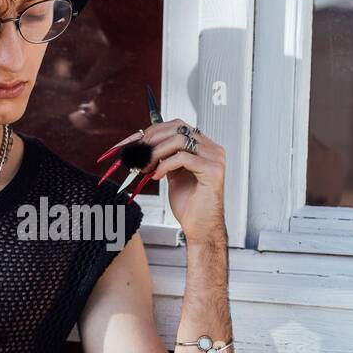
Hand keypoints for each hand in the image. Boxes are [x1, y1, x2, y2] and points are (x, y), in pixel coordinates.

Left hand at [100, 120, 226, 245]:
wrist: (200, 227)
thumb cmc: (189, 204)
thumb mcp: (173, 173)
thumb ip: (165, 156)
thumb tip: (145, 143)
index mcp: (204, 147)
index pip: (178, 125)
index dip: (155, 131)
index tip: (138, 142)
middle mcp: (212, 149)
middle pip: (178, 128)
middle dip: (153, 140)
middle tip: (138, 153)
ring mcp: (215, 159)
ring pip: (180, 140)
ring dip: (156, 152)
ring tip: (146, 166)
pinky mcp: (212, 170)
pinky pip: (183, 158)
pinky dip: (165, 165)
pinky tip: (157, 176)